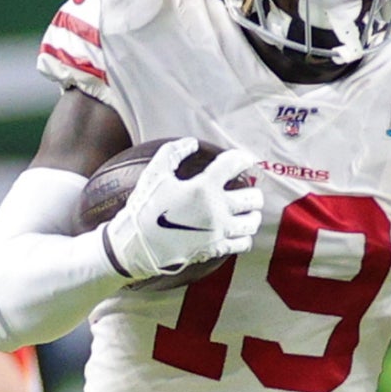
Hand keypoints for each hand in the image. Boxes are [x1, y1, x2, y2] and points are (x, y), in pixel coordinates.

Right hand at [102, 140, 263, 282]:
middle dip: (252, 191)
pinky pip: (243, 243)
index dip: (242, 159)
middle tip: (247, 189)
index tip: (244, 160)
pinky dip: (244, 236)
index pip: (233, 165)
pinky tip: (237, 232)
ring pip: (251, 222)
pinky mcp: (216, 249)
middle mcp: (216, 209)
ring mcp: (218, 231)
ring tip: (247, 212)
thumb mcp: (154, 174)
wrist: (137, 245)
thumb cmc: (145, 207)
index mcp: (203, 187)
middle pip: (252, 197)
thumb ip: (173, 152)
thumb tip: (192, 143)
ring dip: (252, 214)